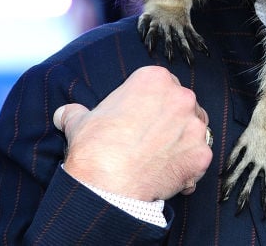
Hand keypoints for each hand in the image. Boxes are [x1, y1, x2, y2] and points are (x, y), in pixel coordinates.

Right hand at [54, 65, 212, 200]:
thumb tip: (64, 113)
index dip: (153, 104)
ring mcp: (195, 126)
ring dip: (183, 142)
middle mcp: (181, 97)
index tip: (143, 119)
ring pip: (196, 130)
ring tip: (161, 159)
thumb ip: (76, 112)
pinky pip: (199, 159)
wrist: (106, 185)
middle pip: (184, 105)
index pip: (163, 86)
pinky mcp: (202, 154)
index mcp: (154, 79)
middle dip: (172, 121)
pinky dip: (189, 169)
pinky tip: (169, 178)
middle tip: (153, 140)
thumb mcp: (79, 122)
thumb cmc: (94, 149)